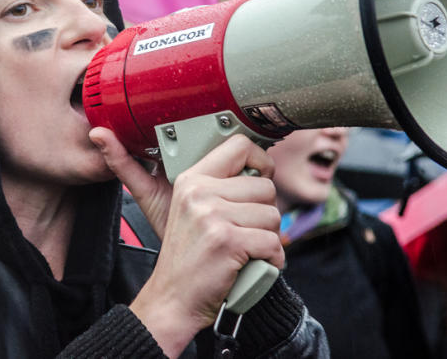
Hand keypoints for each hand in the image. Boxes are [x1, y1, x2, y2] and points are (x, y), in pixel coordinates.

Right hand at [93, 131, 281, 356]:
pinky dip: (272, 259)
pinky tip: (253, 265)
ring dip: (268, 238)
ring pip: (273, 215)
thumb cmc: (188, 258)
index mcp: (191, 180)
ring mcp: (212, 216)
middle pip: (265, 186)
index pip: (239, 146)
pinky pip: (273, 242)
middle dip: (265, 213)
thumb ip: (219, 187)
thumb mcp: (191, 211)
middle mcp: (199, 193)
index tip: (260, 181)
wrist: (173, 299)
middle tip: (246, 232)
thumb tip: (263, 171)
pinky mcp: (227, 241)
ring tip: (247, 249)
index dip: (261, 163)